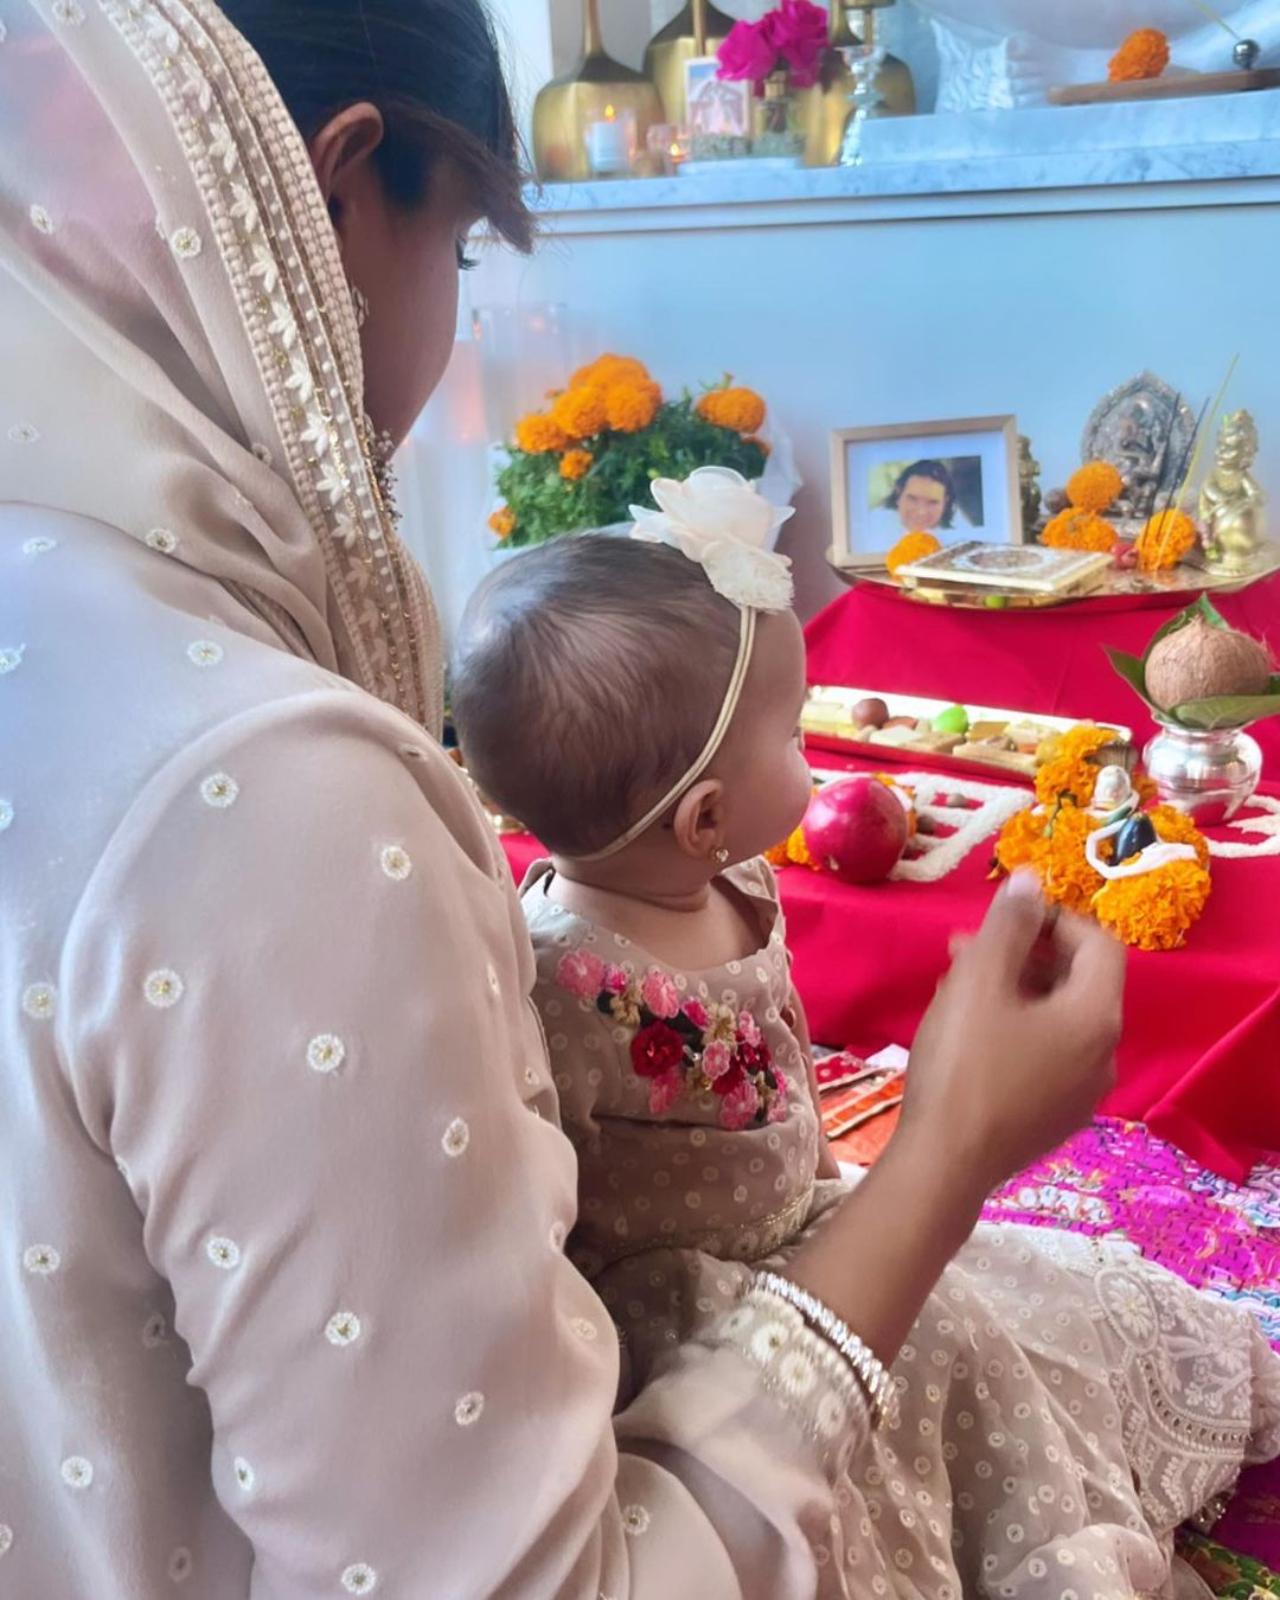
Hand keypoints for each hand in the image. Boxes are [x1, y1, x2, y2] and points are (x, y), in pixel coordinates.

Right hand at [901, 873, 1123, 1198]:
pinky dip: (1016, 1030)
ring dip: (1014, 990)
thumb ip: (1009, 924)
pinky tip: (967, 1034)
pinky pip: (1046, 1055)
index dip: (1054, 918)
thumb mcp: (979, 980)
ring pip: (1056, 1020)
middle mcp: (1105, 1054)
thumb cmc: (963, 1064)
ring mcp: (1082, 1093)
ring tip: (957, 985)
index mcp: (1097, 1016)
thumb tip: (1031, 878)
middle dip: (1025, 953)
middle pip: (1078, 982)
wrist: (944, 1163)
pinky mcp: (1054, 1119)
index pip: (1099, 943)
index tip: (1004, 916)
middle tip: (968, 947)